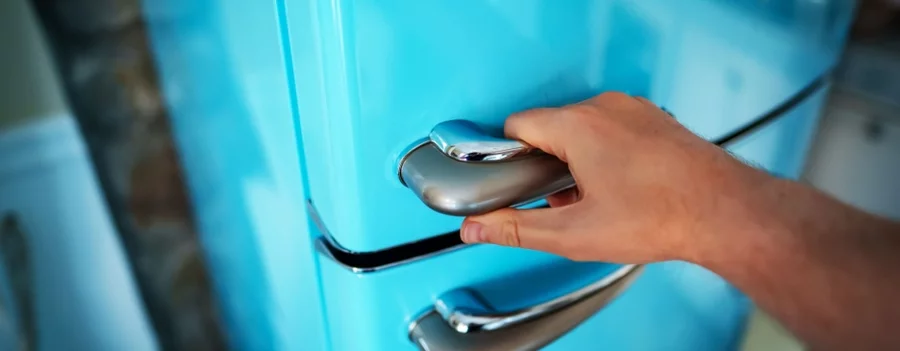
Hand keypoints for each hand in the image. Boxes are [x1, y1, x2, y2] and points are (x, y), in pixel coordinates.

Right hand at [459, 92, 774, 263]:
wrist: (724, 213)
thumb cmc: (662, 217)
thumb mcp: (575, 234)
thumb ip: (517, 229)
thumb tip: (480, 227)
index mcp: (578, 126)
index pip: (516, 126)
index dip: (509, 159)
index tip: (516, 182)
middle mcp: (606, 107)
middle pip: (550, 128)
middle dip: (548, 165)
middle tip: (564, 201)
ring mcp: (634, 110)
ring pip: (583, 129)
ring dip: (578, 161)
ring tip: (599, 198)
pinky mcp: (655, 119)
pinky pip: (614, 129)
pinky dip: (608, 154)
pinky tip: (623, 188)